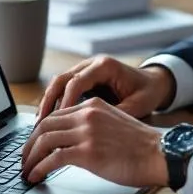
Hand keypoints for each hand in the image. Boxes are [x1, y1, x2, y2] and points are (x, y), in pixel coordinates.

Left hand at [20, 99, 167, 186]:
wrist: (160, 154)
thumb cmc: (142, 146)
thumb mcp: (114, 124)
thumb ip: (93, 126)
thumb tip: (72, 143)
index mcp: (93, 106)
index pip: (56, 114)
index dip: (39, 131)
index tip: (33, 145)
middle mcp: (87, 115)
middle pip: (44, 125)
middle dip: (29, 144)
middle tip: (24, 159)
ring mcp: (86, 133)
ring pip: (45, 141)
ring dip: (31, 158)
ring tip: (26, 170)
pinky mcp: (87, 152)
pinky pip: (53, 158)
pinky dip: (40, 168)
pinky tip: (36, 176)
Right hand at [37, 56, 175, 120]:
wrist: (153, 82)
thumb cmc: (147, 92)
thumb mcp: (139, 104)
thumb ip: (119, 113)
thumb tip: (99, 129)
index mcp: (104, 66)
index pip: (77, 82)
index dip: (66, 102)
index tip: (59, 122)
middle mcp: (91, 64)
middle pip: (61, 80)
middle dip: (49, 102)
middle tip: (40, 124)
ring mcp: (84, 69)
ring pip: (58, 84)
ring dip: (48, 103)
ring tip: (39, 125)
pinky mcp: (82, 79)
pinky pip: (63, 89)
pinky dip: (55, 104)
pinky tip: (49, 121)